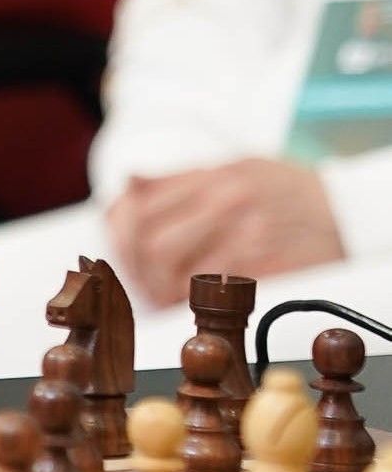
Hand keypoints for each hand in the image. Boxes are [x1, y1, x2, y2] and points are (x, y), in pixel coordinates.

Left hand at [104, 158, 344, 305]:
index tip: (124, 254)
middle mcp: (229, 201)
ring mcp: (251, 234)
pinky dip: (201, 302)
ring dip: (166, 292)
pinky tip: (198, 303)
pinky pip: (221, 290)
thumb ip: (179, 178)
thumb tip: (129, 182)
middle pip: (155, 244)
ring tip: (165, 296)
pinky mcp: (272, 264)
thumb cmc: (283, 190)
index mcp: (213, 176)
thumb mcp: (234, 167)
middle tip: (143, 284)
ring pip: (183, 272)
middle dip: (140, 272)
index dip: (123, 239)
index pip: (141, 208)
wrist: (348, 210)